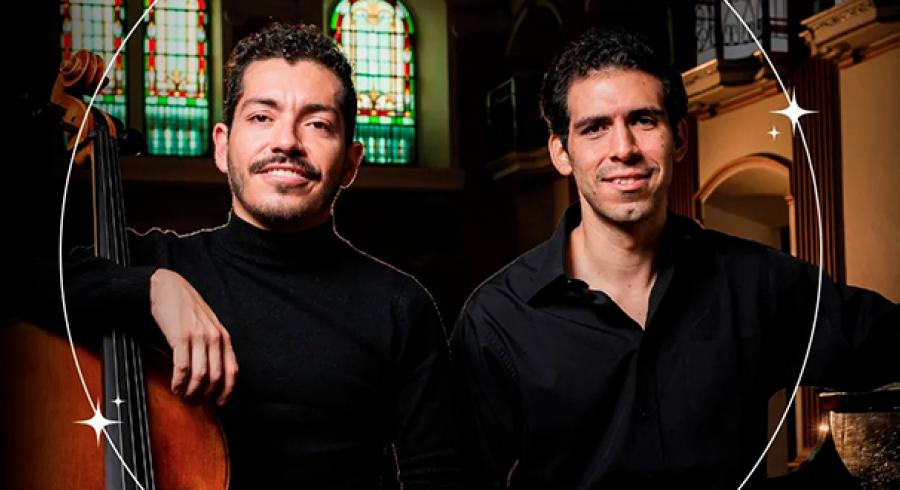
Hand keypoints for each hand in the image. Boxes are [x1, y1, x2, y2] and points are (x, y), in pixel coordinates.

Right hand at [149, 268, 237, 405]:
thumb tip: (213, 373)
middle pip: (216, 377)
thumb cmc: (185, 308)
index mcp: (223, 337)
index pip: (232, 370)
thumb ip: (213, 345)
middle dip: (205, 395)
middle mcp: (214, 337)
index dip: (227, 391)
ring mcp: (198, 337)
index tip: (219, 403)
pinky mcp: (180, 336)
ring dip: (191, 391)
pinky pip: (182, 367)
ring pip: (200, 375)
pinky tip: (175, 387)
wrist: (166, 287)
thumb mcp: (207, 325)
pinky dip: (179, 382)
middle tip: (195, 403)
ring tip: (183, 397)